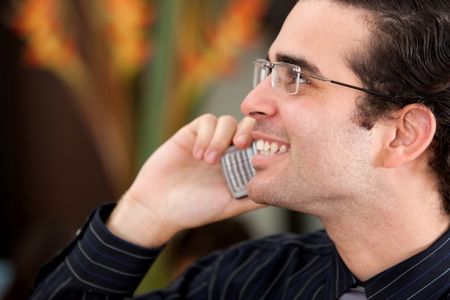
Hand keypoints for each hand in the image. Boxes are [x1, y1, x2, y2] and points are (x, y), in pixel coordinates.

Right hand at [107, 114, 263, 246]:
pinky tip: (198, 155)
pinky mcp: (191, 134)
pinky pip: (206, 121)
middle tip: (241, 145)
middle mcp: (227, 150)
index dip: (264, 141)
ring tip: (209, 161)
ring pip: (227, 121)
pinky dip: (205, 135)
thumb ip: (253, 198)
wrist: (158, 207)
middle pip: (247, 125)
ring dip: (221, 138)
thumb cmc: (194, 209)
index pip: (259, 143)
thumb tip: (279, 192)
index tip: (264, 150)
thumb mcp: (229, 206)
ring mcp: (209, 140)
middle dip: (247, 131)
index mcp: (239, 165)